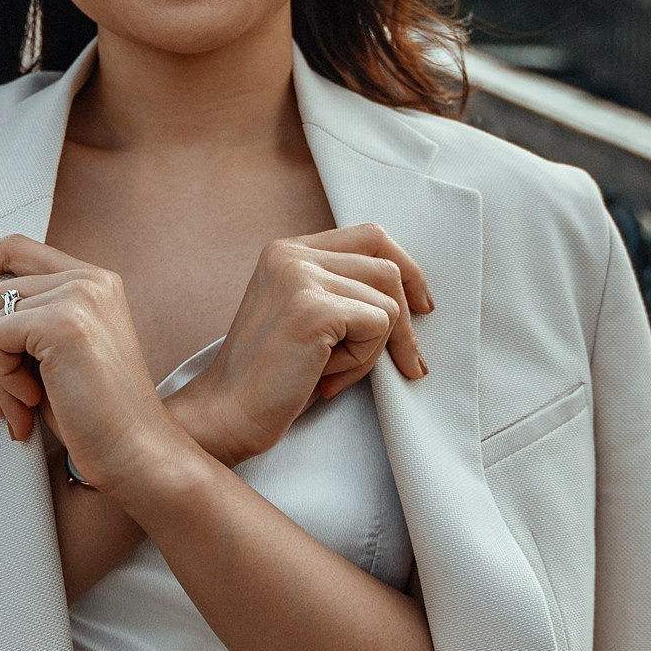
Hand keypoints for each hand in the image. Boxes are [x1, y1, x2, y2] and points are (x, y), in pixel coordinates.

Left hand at [0, 236, 193, 497]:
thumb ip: (32, 321)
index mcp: (93, 281)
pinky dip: (3, 378)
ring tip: (29, 403)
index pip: (17, 249)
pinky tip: (35, 402)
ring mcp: (78, 296)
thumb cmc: (97, 414)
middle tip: (15, 396)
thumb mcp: (60, 354)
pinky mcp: (62, 322)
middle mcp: (89, 279)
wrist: (136, 451)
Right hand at [166, 225, 431, 466]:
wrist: (227, 414)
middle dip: (405, 322)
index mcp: (288, 250)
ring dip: (373, 349)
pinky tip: (327, 377)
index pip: (371, 237)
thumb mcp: (309, 317)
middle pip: (387, 267)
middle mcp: (290, 253)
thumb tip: (414, 292)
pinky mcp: (312, 308)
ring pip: (387, 302)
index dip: (408, 270)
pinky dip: (362, 362)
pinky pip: (378, 326)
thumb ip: (343, 290)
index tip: (422, 308)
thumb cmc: (274, 377)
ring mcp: (299, 276)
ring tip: (334, 372)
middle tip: (408, 363)